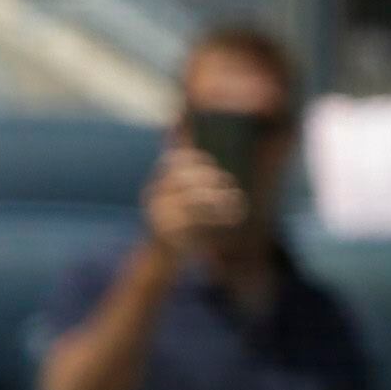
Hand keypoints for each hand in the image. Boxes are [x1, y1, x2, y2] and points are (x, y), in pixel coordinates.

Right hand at [142, 140, 245, 257]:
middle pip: (184, 178)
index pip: (173, 161)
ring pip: (194, 198)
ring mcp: (162, 216)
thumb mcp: (173, 198)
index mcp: (155, 187)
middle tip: (229, 182)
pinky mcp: (173, 233)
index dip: (196, 159)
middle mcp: (154, 199)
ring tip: (236, 198)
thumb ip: (179, 171)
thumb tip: (176, 131)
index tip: (214, 165)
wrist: (159, 258)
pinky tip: (235, 215)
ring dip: (219, 197)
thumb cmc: (173, 224)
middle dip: (210, 177)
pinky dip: (222, 216)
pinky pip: (201, 220)